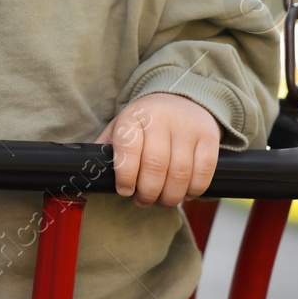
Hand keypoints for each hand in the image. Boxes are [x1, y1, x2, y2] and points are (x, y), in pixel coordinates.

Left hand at [96, 92, 220, 207]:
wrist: (181, 97)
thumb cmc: (145, 121)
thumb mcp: (121, 127)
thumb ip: (105, 150)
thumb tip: (88, 182)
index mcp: (134, 117)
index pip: (128, 148)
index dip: (126, 176)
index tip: (125, 191)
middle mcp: (161, 120)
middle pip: (156, 166)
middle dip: (148, 192)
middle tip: (143, 201)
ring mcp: (187, 128)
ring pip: (180, 173)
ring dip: (170, 196)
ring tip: (161, 201)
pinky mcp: (209, 138)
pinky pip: (204, 173)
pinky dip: (193, 191)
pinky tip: (184, 194)